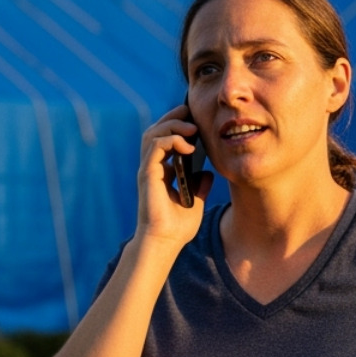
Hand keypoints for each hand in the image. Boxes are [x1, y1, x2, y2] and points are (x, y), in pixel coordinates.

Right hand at [137, 105, 209, 246]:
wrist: (166, 241)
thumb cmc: (177, 227)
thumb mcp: (196, 201)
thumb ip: (200, 185)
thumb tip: (207, 172)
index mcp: (162, 172)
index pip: (165, 139)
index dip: (178, 126)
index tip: (197, 123)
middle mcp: (152, 167)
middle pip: (156, 130)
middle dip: (173, 117)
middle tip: (192, 115)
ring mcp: (148, 169)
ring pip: (153, 133)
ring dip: (172, 125)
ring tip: (192, 129)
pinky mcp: (147, 174)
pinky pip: (156, 146)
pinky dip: (171, 140)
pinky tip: (188, 146)